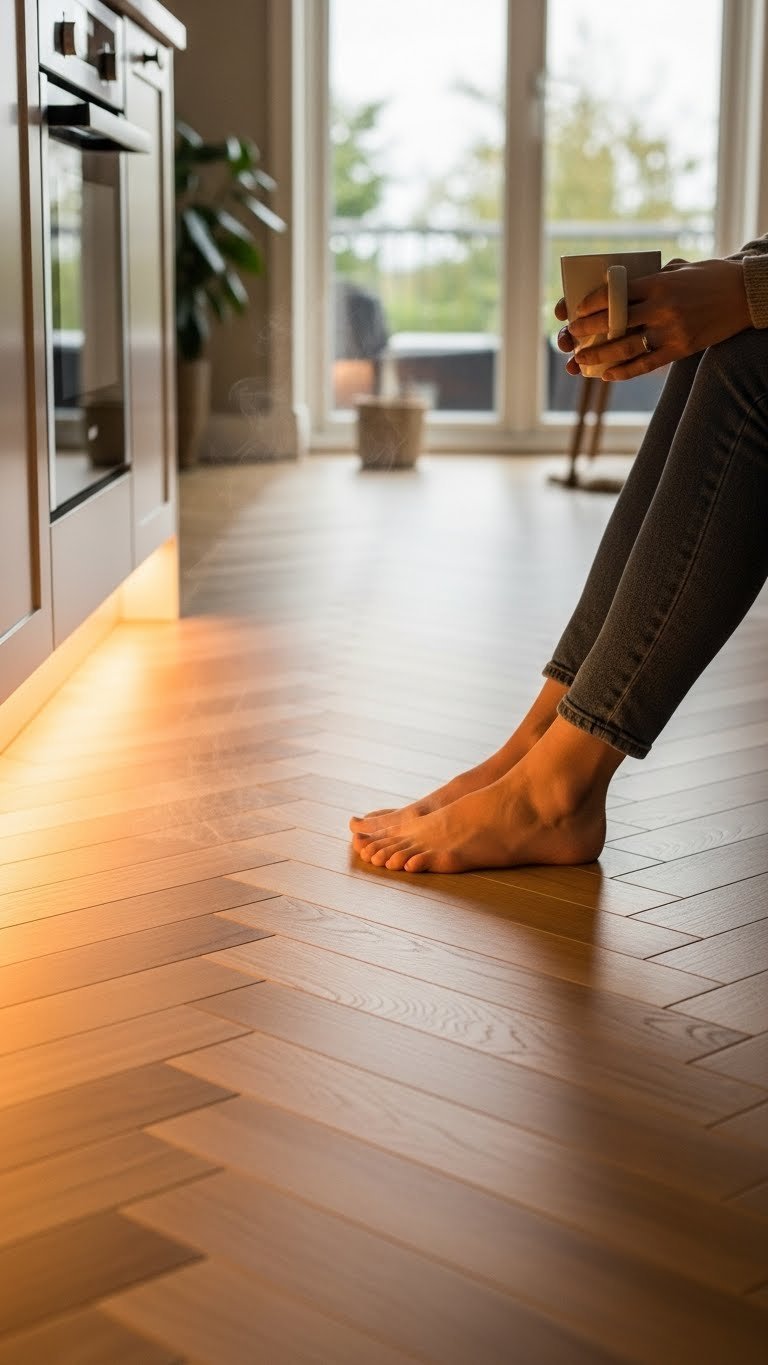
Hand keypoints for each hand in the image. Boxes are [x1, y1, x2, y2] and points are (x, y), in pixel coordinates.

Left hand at [554, 258, 751, 380]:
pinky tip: (608, 374)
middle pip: (615, 322)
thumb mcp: (679, 268)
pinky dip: (625, 371)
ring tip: (581, 360)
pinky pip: (647, 364)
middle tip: (570, 336)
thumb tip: (619, 287)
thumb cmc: (709, 277)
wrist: (745, 294)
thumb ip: (650, 277)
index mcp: (659, 283)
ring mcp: (672, 331)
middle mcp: (663, 307)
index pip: (615, 294)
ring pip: (627, 347)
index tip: (574, 311)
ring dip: (600, 356)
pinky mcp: (681, 349)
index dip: (590, 304)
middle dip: (588, 330)